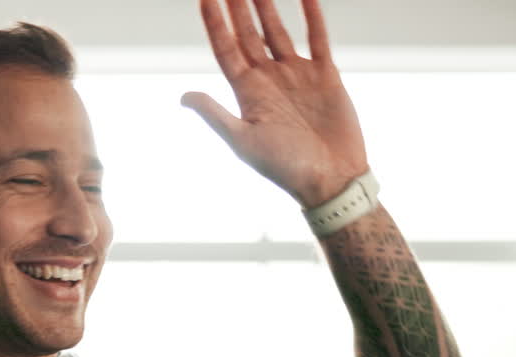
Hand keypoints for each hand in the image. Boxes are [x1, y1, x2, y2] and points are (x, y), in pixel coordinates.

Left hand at [182, 0, 368, 207]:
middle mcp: (270, 80)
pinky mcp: (326, 76)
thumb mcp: (244, 142)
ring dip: (267, 5)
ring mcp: (297, 75)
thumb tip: (184, 97)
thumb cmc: (286, 168)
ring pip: (278, 31)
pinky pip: (317, 38)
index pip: (226, 49)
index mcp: (247, 94)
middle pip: (248, 34)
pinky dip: (312, 15)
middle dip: (238, 6)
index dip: (215, 23)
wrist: (332, 180)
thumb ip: (215, 115)